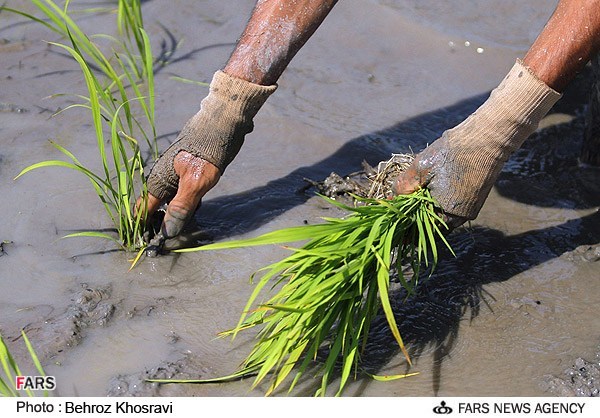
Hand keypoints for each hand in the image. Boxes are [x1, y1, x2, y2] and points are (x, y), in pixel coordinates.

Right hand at [135, 152, 219, 256]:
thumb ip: (180, 208)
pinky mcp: (186, 173)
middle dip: (159, 225)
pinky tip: (194, 210)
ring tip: (179, 230)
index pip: (143, 211)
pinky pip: (180, 194)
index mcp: (157, 182)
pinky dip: (184, 205)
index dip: (144, 228)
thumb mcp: (194, 185)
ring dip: (173, 215)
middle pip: (154, 208)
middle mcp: (161, 179)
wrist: (220, 127)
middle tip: (168, 241)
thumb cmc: (205, 155)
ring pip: (168, 201)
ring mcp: (173, 175)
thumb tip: (167, 232)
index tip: (149, 245)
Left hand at [394, 60, 560, 228]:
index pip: (417, 233)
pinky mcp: (473, 201)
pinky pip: (449, 210)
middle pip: (428, 227)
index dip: (402, 227)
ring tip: (410, 198)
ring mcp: (468, 212)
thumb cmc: (451, 153)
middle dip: (412, 219)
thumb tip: (391, 200)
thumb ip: (403, 188)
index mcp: (445, 217)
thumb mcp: (419, 169)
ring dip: (424, 210)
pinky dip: (436, 204)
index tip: (390, 220)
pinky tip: (428, 190)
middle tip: (397, 207)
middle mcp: (458, 220)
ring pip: (439, 217)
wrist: (487, 138)